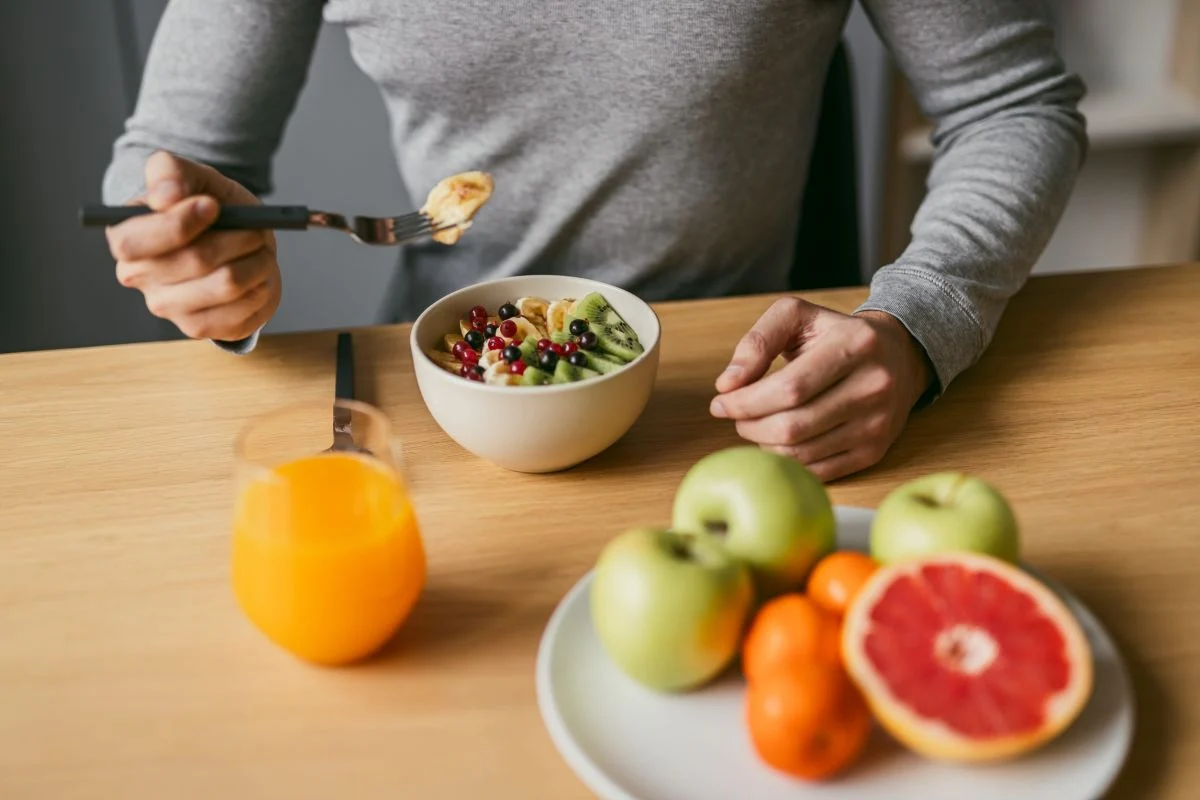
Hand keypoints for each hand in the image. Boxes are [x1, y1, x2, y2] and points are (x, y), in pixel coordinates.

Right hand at [105, 151, 280, 341]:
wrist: (240, 245)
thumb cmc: (212, 210)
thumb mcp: (196, 179)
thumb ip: (171, 171)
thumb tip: (165, 195)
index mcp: (126, 237)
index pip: (134, 242)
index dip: (178, 224)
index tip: (213, 206)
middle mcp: (137, 276)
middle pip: (194, 261)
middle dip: (236, 238)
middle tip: (253, 229)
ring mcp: (167, 308)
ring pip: (226, 284)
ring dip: (256, 261)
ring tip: (258, 250)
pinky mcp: (198, 328)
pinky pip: (242, 309)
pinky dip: (262, 285)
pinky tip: (257, 274)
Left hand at [709, 297, 932, 481]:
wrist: (897, 356)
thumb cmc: (834, 334)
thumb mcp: (797, 316)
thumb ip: (757, 341)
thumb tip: (728, 385)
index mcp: (855, 344)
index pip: (789, 388)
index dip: (746, 402)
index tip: (720, 402)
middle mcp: (874, 385)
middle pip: (794, 426)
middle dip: (750, 425)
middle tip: (734, 416)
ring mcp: (877, 424)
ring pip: (802, 452)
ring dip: (764, 444)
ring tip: (754, 425)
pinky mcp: (874, 451)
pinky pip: (818, 470)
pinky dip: (787, 460)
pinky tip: (776, 441)